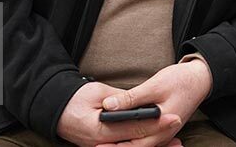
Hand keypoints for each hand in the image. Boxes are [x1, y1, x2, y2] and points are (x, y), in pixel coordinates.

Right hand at [56, 81, 179, 146]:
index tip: (172, 116)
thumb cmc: (75, 99)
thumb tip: (141, 102)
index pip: (133, 127)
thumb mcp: (97, 94)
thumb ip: (120, 100)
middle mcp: (100, 144)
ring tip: (176, 142)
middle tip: (178, 125)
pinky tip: (160, 143)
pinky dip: (142, 145)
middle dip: (160, 135)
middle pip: (136, 143)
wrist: (56, 111)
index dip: (155, 122)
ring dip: (155, 145)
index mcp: (98, 130)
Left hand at [94, 59, 213, 146]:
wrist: (201, 79)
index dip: (115, 144)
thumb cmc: (181, 80)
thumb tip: (108, 105)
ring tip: (104, 141)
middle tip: (97, 144)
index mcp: (162, 126)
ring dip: (124, 144)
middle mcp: (164, 134)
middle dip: (116, 146)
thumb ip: (131, 98)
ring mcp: (164, 133)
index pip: (135, 143)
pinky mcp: (163, 128)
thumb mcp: (155, 85)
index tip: (98, 142)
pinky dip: (133, 139)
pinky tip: (122, 137)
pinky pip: (146, 139)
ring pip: (140, 144)